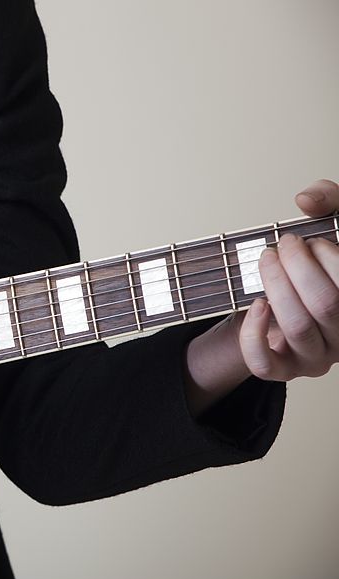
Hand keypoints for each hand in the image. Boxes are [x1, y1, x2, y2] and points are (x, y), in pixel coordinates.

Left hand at [184, 179, 338, 415]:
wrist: (282, 302)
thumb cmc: (313, 265)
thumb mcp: (330, 227)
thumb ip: (331, 201)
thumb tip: (306, 199)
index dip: (331, 257)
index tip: (309, 240)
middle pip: (327, 304)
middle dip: (298, 267)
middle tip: (283, 245)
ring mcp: (318, 358)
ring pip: (297, 327)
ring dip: (275, 286)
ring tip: (266, 259)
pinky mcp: (285, 371)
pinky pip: (265, 364)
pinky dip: (254, 333)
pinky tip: (257, 304)